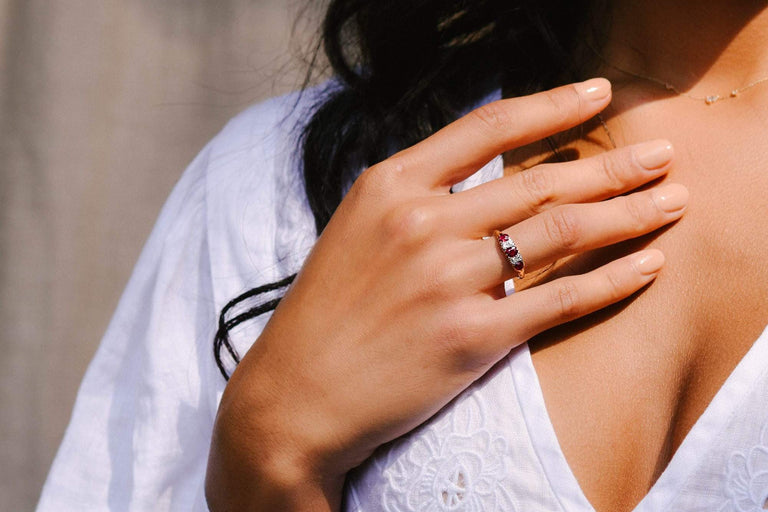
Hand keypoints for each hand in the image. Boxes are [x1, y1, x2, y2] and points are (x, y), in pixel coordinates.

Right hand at [205, 78, 686, 510]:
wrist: (298, 392)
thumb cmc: (328, 310)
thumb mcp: (361, 228)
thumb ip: (421, 195)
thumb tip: (490, 173)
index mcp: (391, 185)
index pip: (488, 127)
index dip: (553, 105)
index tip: (598, 93)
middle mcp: (423, 223)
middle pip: (542, 181)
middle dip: (614, 166)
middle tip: (661, 157)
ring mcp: (449, 280)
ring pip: (562, 233)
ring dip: (627, 215)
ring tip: (670, 203)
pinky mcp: (472, 338)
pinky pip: (561, 299)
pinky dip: (612, 281)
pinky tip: (646, 265)